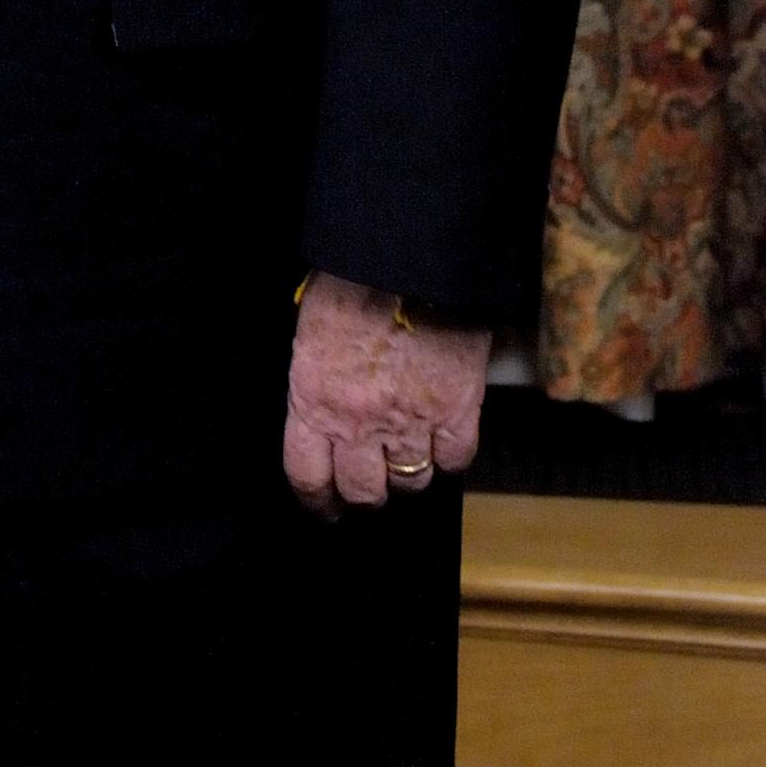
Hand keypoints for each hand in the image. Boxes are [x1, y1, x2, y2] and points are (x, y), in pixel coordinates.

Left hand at [282, 274, 488, 517]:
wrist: (409, 259)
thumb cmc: (352, 282)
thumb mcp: (312, 332)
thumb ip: (316, 379)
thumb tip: (323, 404)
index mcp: (313, 401)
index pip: (308, 475)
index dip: (318, 500)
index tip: (326, 508)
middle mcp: (358, 423)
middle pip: (364, 491)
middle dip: (367, 493)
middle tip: (373, 484)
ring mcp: (410, 422)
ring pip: (412, 482)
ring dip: (409, 476)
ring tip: (409, 457)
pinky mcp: (457, 411)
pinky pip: (455, 459)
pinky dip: (450, 457)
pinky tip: (444, 440)